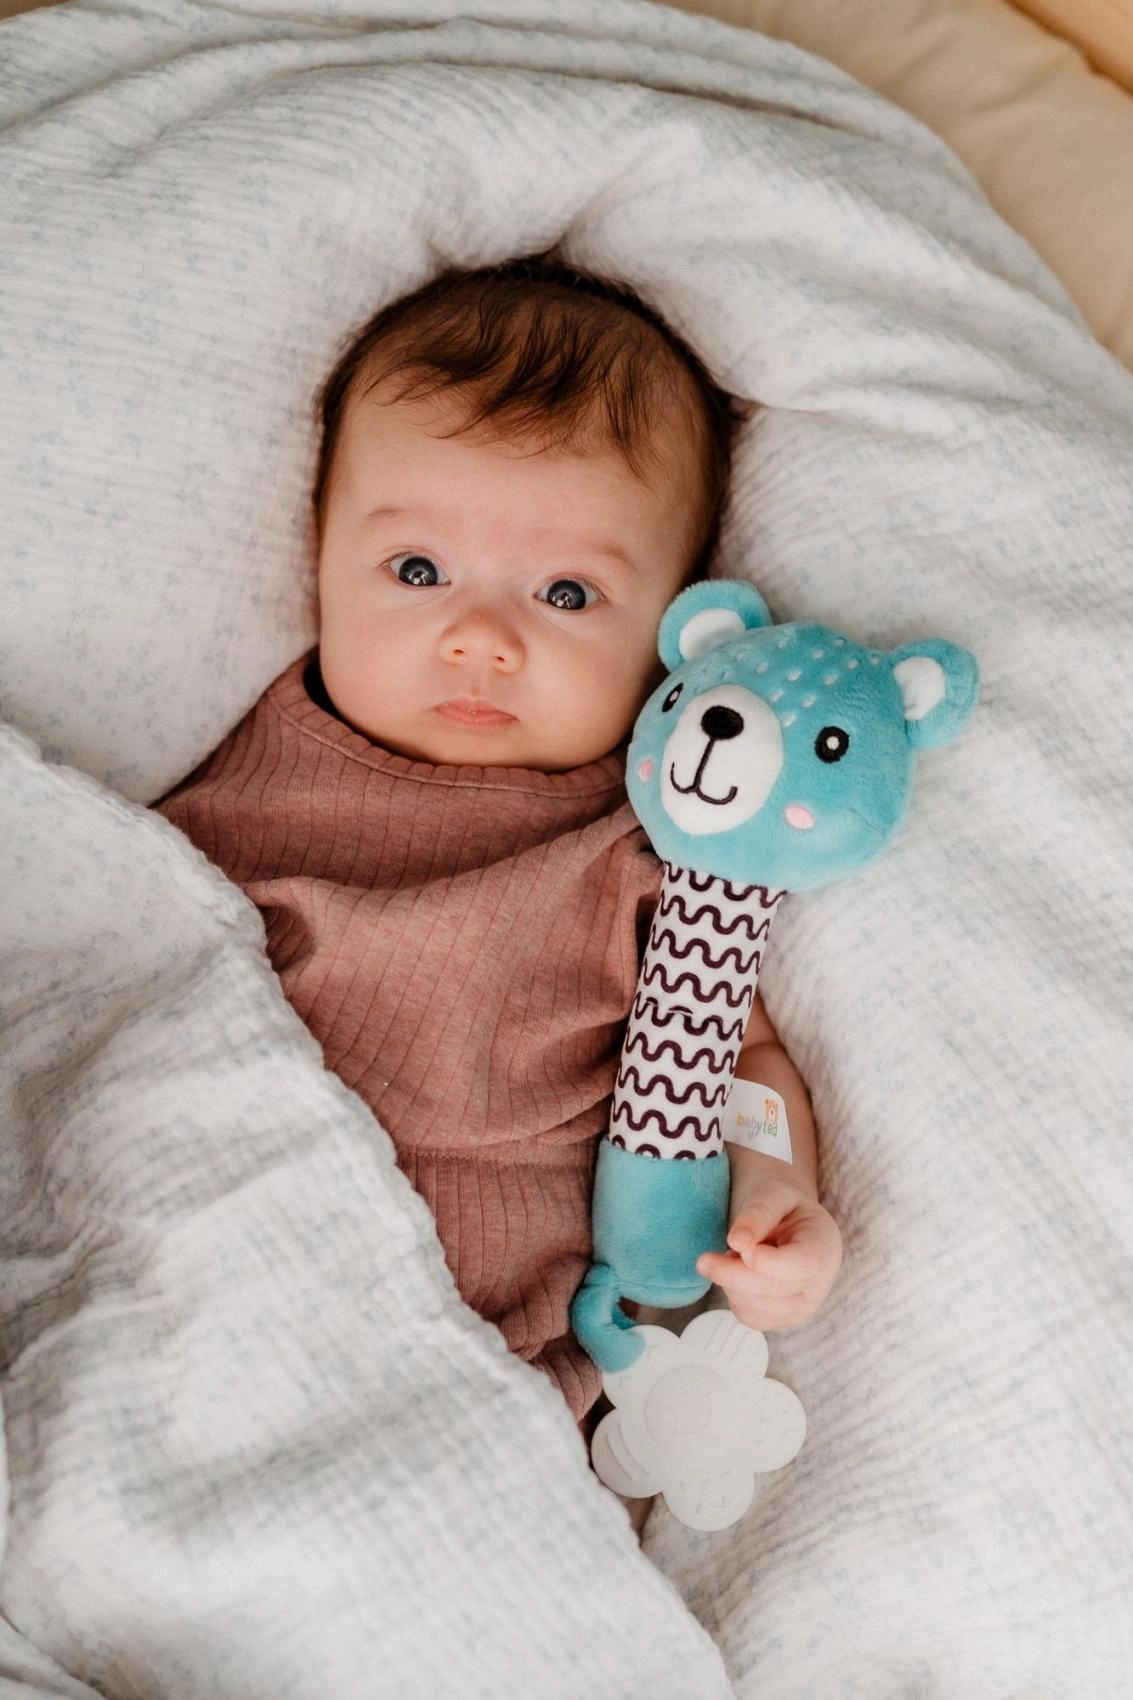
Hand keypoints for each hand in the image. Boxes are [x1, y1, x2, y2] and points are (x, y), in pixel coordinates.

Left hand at [696, 1178, 841, 1330]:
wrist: (789, 1228)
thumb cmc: (784, 1209)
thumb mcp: (775, 1193)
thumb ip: (758, 1212)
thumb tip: (738, 1241)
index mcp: (824, 1248)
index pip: (801, 1265)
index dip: (767, 1262)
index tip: (738, 1246)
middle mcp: (817, 1285)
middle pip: (773, 1290)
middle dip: (732, 1274)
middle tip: (703, 1259)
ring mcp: (800, 1308)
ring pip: (756, 1309)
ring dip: (731, 1283)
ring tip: (735, 1256)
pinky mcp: (778, 1320)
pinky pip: (748, 1316)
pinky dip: (733, 1295)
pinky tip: (737, 1273)